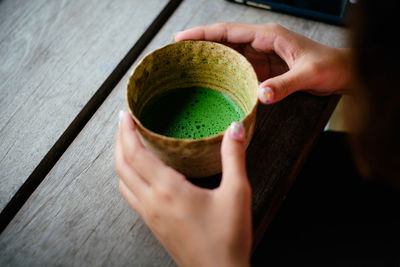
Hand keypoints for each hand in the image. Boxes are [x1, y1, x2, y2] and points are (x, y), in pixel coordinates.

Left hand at [115, 111, 251, 266]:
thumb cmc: (227, 238)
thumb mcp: (237, 193)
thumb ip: (234, 157)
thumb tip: (235, 128)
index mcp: (168, 190)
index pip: (135, 154)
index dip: (126, 131)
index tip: (125, 114)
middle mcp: (152, 202)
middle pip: (122, 166)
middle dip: (118, 141)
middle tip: (123, 123)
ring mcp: (150, 215)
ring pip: (122, 182)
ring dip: (121, 160)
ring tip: (128, 144)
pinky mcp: (153, 225)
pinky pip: (130, 195)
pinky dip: (127, 177)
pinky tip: (140, 174)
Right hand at [174, 22, 351, 103]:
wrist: (343, 73)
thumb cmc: (330, 67)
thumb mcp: (307, 75)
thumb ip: (283, 85)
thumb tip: (259, 96)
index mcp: (269, 35)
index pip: (229, 31)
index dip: (204, 33)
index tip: (182, 38)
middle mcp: (262, 42)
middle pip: (224, 40)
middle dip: (200, 43)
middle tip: (177, 53)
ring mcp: (263, 55)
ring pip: (230, 53)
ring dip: (210, 57)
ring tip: (188, 65)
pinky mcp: (265, 68)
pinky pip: (240, 67)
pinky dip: (225, 71)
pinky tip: (213, 79)